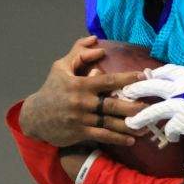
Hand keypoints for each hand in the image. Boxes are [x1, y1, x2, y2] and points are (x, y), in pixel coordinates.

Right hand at [19, 36, 148, 146]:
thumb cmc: (52, 89)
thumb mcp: (61, 68)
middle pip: (112, 105)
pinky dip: (117, 139)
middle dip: (132, 107)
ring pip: (110, 123)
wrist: (34, 116)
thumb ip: (79, 53)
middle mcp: (82, 102)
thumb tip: (97, 42)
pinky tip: (131, 140)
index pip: (107, 80)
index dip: (126, 78)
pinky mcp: (80, 133)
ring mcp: (81, 119)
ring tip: (145, 128)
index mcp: (80, 85)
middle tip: (149, 108)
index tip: (142, 77)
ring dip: (129, 127)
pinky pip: (102, 136)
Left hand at [122, 65, 183, 139]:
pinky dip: (171, 134)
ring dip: (139, 118)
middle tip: (124, 94)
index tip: (143, 77)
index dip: (151, 75)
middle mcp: (178, 88)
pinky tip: (172, 138)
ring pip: (153, 111)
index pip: (162, 72)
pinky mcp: (183, 122)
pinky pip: (170, 129)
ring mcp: (179, 105)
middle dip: (135, 90)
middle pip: (150, 87)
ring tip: (130, 123)